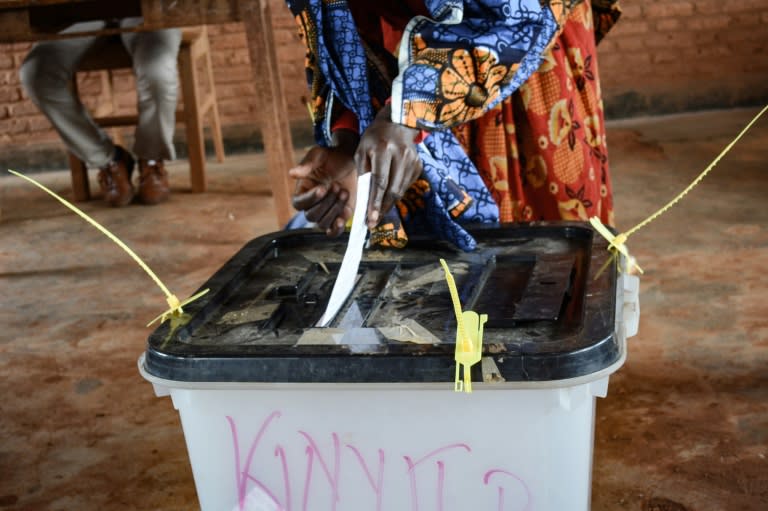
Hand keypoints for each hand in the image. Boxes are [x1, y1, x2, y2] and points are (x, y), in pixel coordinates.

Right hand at [289, 140, 356, 236]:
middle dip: (326, 202)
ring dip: (334, 210)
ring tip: (344, 192)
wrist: (350, 161)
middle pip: (311, 216)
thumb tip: (292, 173)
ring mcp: (326, 213)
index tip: (322, 188)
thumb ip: (307, 165)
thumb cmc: (331, 158)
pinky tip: (342, 218)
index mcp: (302, 192)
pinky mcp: (339, 217)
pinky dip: (337, 229)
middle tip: (337, 186)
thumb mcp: (319, 156)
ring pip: (323, 224)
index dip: (310, 199)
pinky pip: (334, 231)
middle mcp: (312, 205)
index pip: (299, 204)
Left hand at [355, 104, 422, 229]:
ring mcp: (413, 161)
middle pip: (393, 190)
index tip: (370, 219)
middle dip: (382, 209)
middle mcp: (401, 155)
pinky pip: (406, 186)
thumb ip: (363, 174)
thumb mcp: (362, 151)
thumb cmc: (374, 138)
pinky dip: (396, 194)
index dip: (375, 202)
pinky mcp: (418, 165)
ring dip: (388, 204)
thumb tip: (364, 199)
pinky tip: (387, 195)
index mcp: (384, 149)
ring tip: (377, 213)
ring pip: (401, 191)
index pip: (380, 181)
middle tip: (372, 222)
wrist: (398, 123)